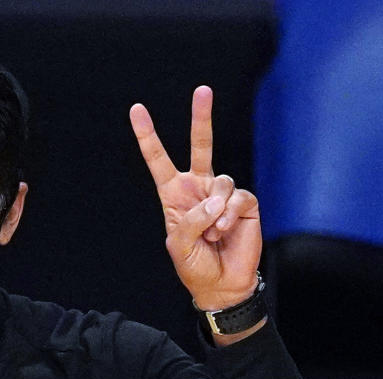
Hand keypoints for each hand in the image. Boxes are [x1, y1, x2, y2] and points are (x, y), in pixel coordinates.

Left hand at [129, 86, 260, 310]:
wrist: (221, 283)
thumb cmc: (194, 264)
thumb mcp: (178, 245)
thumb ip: (190, 220)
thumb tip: (215, 199)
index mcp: (175, 195)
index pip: (159, 161)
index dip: (148, 136)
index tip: (137, 110)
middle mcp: (199, 188)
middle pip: (201, 146)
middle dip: (201, 118)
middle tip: (202, 90)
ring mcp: (223, 194)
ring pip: (221, 180)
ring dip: (215, 210)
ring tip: (213, 233)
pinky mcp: (245, 203)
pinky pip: (237, 197)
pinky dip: (229, 215)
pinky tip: (226, 230)